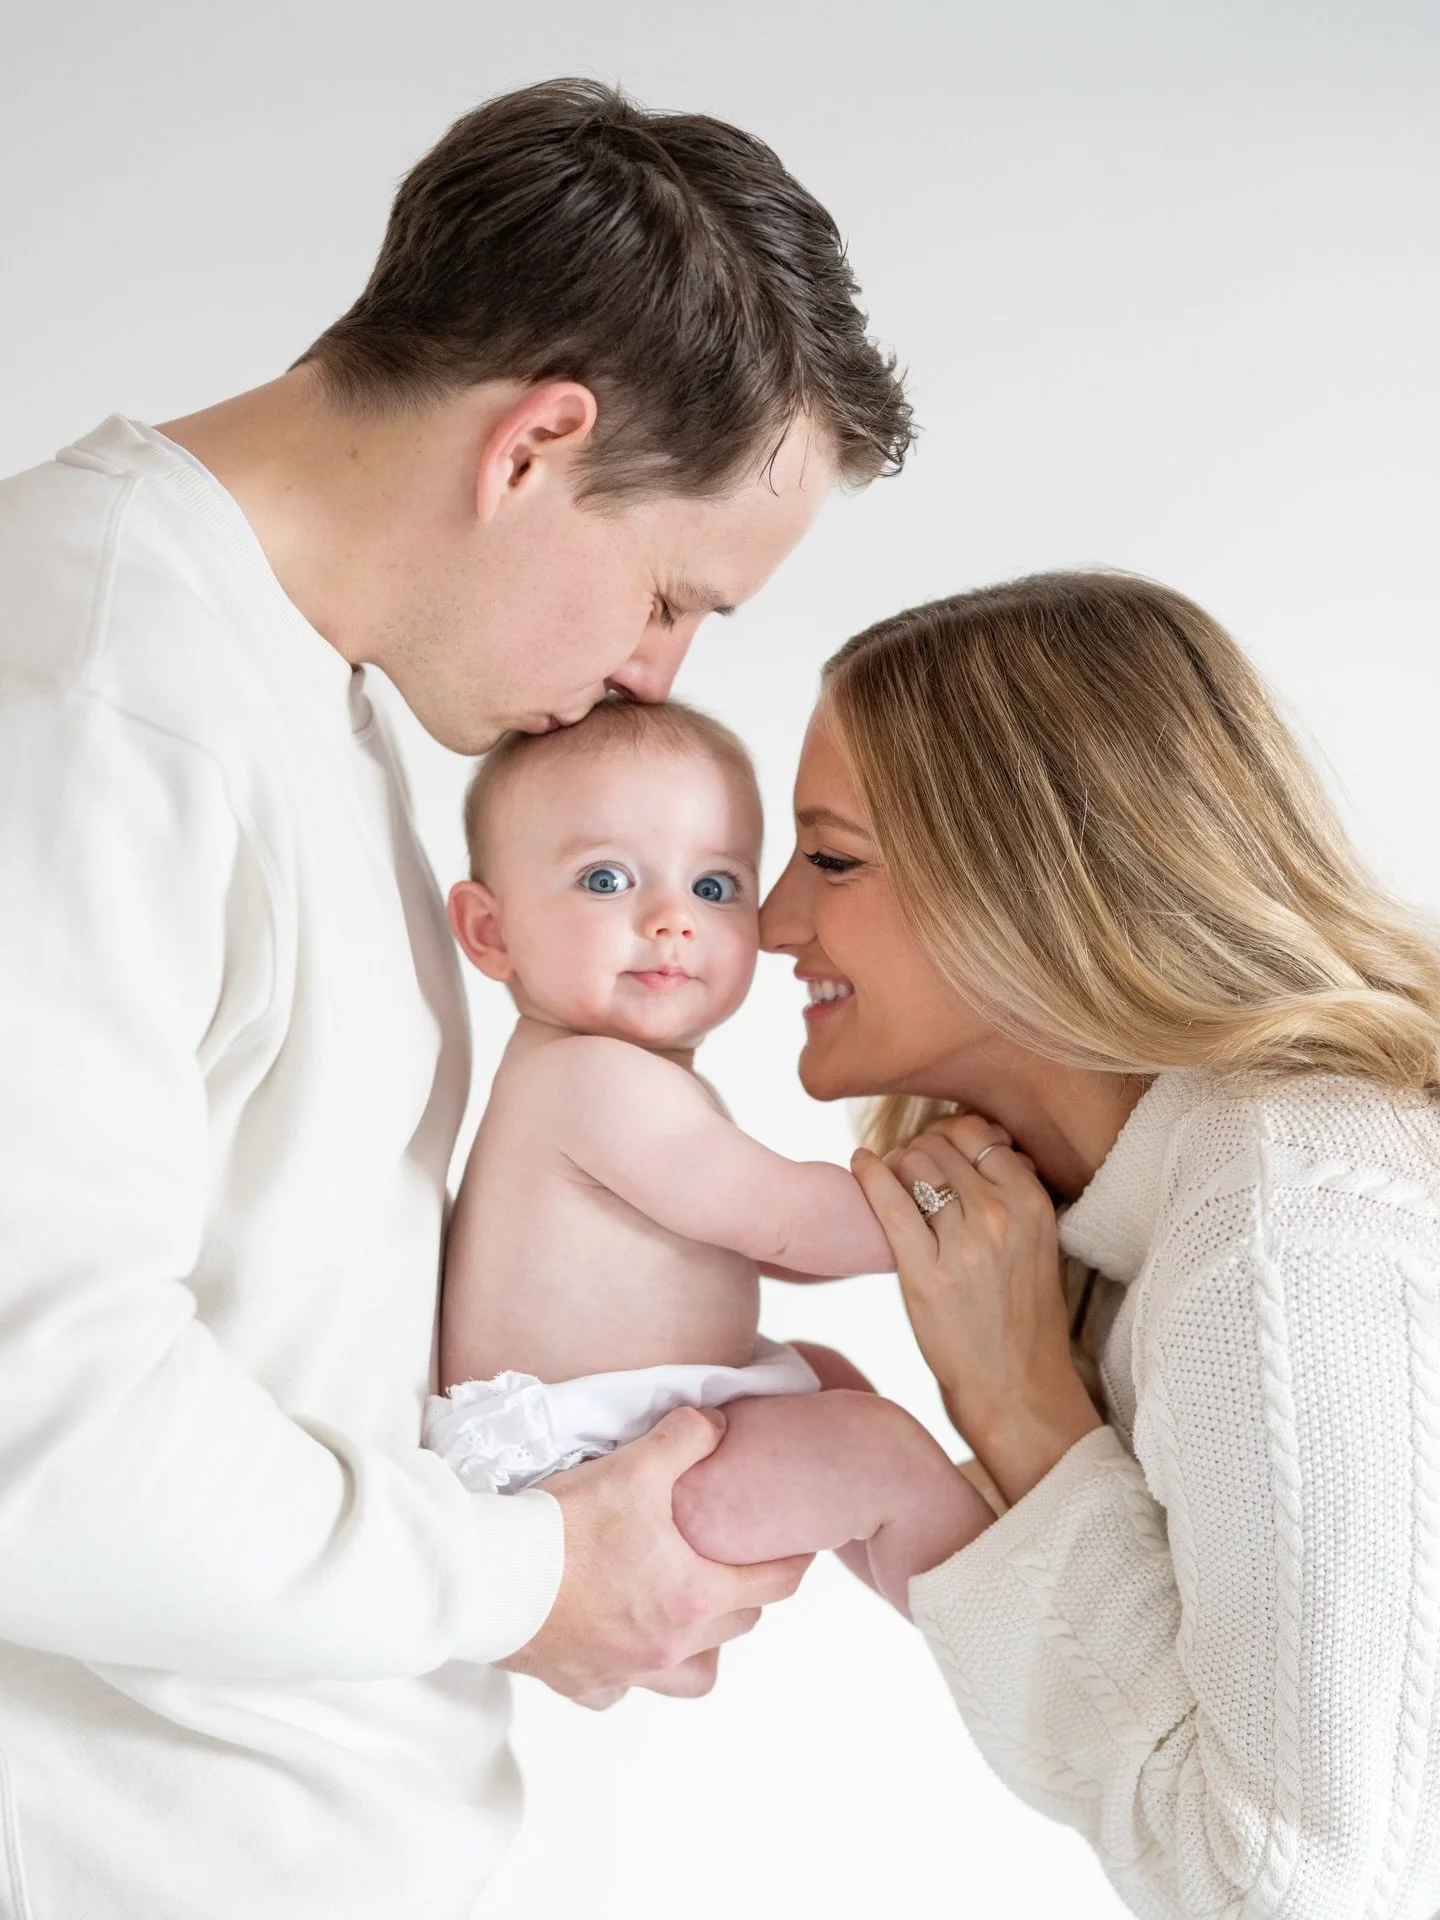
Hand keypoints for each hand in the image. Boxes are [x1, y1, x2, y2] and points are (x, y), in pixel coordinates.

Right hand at [499, 1406, 811, 1702]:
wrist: (489, 1577)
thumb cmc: (564, 1525)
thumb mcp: (636, 1465)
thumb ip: (687, 1437)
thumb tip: (717, 1424)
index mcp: (694, 1596)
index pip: (775, 1583)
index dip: (794, 1559)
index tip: (802, 1544)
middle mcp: (669, 1646)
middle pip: (738, 1626)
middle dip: (746, 1593)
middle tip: (736, 1559)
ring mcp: (627, 1673)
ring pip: (693, 1675)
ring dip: (702, 1646)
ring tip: (688, 1610)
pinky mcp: (583, 1683)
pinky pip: (624, 1689)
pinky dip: (631, 1670)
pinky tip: (621, 1637)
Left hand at [852, 1115, 1100, 1507]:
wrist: (1017, 1387)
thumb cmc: (1022, 1316)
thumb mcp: (1036, 1242)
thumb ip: (1010, 1192)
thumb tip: (976, 1143)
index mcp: (1032, 1201)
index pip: (976, 1132)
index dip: (947, 1135)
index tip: (934, 1150)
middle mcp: (1000, 1214)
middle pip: (938, 1144)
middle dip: (917, 1149)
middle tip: (905, 1169)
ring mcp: (963, 1243)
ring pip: (912, 1164)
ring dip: (894, 1164)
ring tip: (888, 1179)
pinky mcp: (926, 1273)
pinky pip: (887, 1202)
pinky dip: (867, 1174)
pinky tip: (859, 1166)